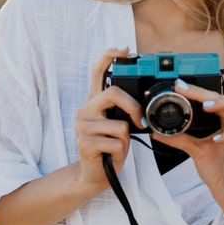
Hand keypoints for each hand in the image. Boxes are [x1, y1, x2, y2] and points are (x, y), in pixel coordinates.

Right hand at [74, 47, 143, 192]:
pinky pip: (116, 142)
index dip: (108, 58)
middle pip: (112, 94)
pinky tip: (110, 155)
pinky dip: (120, 151)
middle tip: (139, 121)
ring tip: (116, 146)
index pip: (97, 73)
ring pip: (119, 125)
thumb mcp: (118, 124)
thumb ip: (123, 109)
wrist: (96, 175)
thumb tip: (141, 101)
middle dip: (132, 108)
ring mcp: (82, 127)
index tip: (123, 49)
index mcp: (93, 103)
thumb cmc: (110, 147)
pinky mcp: (85, 144)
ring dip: (125, 139)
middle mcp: (84, 110)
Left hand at [154, 79, 223, 213]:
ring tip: (207, 107)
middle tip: (187, 90)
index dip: (199, 91)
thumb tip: (157, 132)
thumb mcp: (195, 150)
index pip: (217, 100)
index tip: (179, 86)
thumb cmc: (218, 170)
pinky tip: (216, 139)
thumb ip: (179, 139)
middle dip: (208, 94)